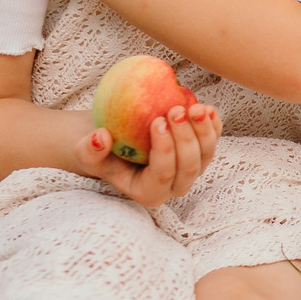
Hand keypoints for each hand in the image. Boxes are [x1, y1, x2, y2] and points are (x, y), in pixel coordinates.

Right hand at [76, 101, 218, 204]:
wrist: (117, 142)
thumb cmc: (101, 151)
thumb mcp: (86, 151)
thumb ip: (89, 149)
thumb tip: (102, 137)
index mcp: (148, 193)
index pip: (162, 175)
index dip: (164, 150)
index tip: (157, 121)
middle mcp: (173, 186)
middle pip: (189, 167)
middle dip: (186, 138)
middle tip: (176, 110)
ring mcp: (190, 172)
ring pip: (206, 156)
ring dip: (204, 131)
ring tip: (196, 107)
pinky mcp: (200, 155)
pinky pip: (212, 142)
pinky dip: (214, 126)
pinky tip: (208, 108)